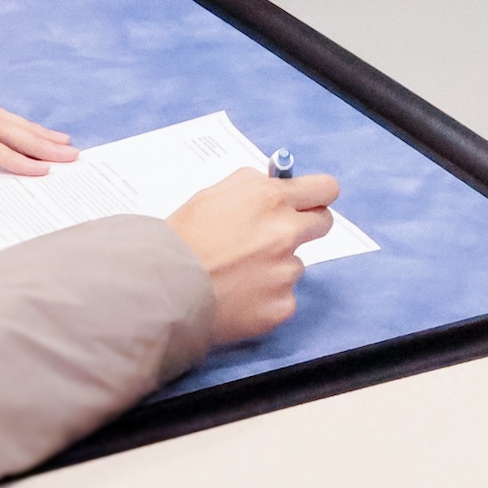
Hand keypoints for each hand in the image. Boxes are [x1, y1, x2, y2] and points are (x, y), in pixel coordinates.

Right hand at [166, 167, 342, 344]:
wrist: (162, 288)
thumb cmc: (181, 239)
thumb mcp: (213, 193)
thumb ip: (252, 185)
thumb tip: (275, 182)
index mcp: (271, 199)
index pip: (324, 188)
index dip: (316, 195)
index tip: (311, 201)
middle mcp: (285, 233)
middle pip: (322, 224)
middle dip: (305, 226)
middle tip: (276, 237)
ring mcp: (286, 272)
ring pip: (295, 264)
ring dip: (275, 267)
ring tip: (237, 273)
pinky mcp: (281, 306)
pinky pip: (283, 298)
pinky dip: (265, 299)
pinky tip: (238, 297)